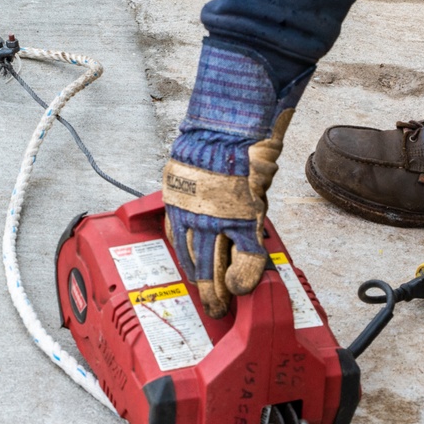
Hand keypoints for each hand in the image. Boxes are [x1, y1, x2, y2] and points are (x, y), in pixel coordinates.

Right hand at [162, 161, 269, 317]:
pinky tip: (182, 250)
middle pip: (211, 265)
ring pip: (189, 251)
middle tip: (214, 307)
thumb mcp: (259, 200)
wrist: (220, 129)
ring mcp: (189, 208)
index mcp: (239, 217)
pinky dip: (179, 244)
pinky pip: (173, 229)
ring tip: (197, 284)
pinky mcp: (174, 197)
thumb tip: (248, 259)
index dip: (242, 281)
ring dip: (194, 271)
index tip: (239, 293)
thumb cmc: (244, 159)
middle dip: (213, 290)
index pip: (244, 261)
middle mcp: (212, 217)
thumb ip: (253, 231)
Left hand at [164, 44, 308, 315]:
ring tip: (222, 307)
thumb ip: (198, 180)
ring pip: (212, 263)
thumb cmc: (217, 129)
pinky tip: (244, 290)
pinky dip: (246, 274)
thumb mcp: (193, 157)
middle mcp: (190, 211)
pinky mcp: (241, 217)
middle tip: (208, 305)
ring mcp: (215, 217)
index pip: (176, 239)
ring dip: (218, 290)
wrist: (231, 116)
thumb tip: (208, 190)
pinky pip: (245, 255)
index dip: (186, 260)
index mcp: (177, 198)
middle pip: (192, 258)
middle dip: (201, 286)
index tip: (192, 275)